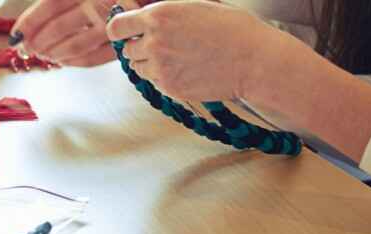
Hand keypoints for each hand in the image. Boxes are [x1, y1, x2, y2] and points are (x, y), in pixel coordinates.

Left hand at [12, 0, 139, 66]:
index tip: (17, 35)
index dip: (30, 22)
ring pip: (75, 45)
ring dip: (56, 54)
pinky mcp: (122, 42)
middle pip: (59, 27)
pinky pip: (94, 58)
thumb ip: (62, 3)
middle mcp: (98, 3)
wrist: (151, 1)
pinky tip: (65, 61)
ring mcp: (112, 25)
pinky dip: (76, 62)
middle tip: (29, 50)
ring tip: (46, 56)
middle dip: (39, 42)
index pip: (49, 5)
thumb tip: (30, 27)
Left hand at [106, 1, 269, 100]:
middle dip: (139, 48)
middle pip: (127, 51)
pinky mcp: (171, 88)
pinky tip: (184, 71)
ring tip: (175, 60)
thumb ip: (166, 13)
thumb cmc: (232, 29)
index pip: (117, 27)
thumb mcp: (196, 6)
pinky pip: (155, 83)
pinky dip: (163, 78)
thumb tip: (150, 18)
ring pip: (139, 69)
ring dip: (149, 65)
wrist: (253, 61)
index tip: (127, 33)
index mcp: (158, 16)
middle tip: (161, 47)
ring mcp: (161, 68)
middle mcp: (154, 42)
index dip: (121, 30)